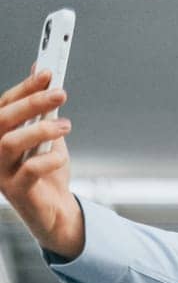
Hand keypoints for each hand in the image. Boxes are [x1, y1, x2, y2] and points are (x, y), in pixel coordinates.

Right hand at [0, 67, 83, 257]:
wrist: (56, 211)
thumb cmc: (48, 171)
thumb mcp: (48, 135)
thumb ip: (42, 109)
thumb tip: (42, 72)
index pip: (4, 104)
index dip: (25, 87)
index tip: (47, 73)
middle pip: (3, 119)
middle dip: (32, 102)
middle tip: (61, 93)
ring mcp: (0, 171)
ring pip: (10, 142)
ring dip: (40, 130)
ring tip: (66, 125)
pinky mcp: (15, 191)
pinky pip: (28, 171)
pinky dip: (48, 160)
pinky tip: (61, 157)